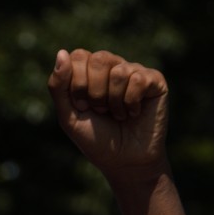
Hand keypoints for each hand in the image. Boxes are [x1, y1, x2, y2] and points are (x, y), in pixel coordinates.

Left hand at [48, 49, 167, 181]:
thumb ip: (58, 87)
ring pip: (118, 71)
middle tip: (101, 111)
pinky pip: (138, 79)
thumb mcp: (69, 117)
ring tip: (118, 115)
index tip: (83, 107)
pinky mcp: (154, 80)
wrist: (124, 162)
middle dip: (95, 92)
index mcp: (91, 72)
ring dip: (113, 102)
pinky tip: (134, 113)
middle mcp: (113, 66)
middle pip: (99, 58)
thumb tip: (61, 52)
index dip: (77, 85)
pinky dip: (131, 102)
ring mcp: (135, 71)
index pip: (79, 56)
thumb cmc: (96, 140)